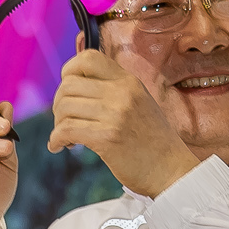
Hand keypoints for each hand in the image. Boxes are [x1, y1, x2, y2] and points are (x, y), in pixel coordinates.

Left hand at [44, 50, 199, 197]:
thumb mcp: (140, 103)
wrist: (172, 170)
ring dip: (58, 123)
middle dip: (58, 103)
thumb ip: (114, 90)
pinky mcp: (107, 138)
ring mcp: (115, 114)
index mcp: (129, 81)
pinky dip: (56, 139)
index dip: (69, 71)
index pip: (88, 58)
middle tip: (64, 120)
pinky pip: (66, 130)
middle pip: (69, 84)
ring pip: (64, 107)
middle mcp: (122, 92)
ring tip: (66, 136)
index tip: (68, 91)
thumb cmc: (153, 141)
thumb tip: (75, 81)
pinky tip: (59, 146)